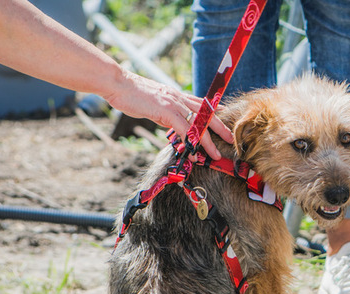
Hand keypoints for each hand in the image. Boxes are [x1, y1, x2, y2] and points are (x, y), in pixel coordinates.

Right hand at [105, 72, 233, 159]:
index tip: (224, 115)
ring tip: (215, 154)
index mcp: (176, 95)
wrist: (118, 83)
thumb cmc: (131, 93)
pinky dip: (190, 141)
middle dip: (220, 128)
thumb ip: (164, 112)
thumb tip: (169, 122)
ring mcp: (173, 104)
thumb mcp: (153, 102)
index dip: (213, 110)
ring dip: (208, 141)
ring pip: (197, 124)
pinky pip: (183, 129)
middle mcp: (178, 98)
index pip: (200, 102)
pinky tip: (193, 152)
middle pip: (205, 114)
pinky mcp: (165, 111)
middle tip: (230, 139)